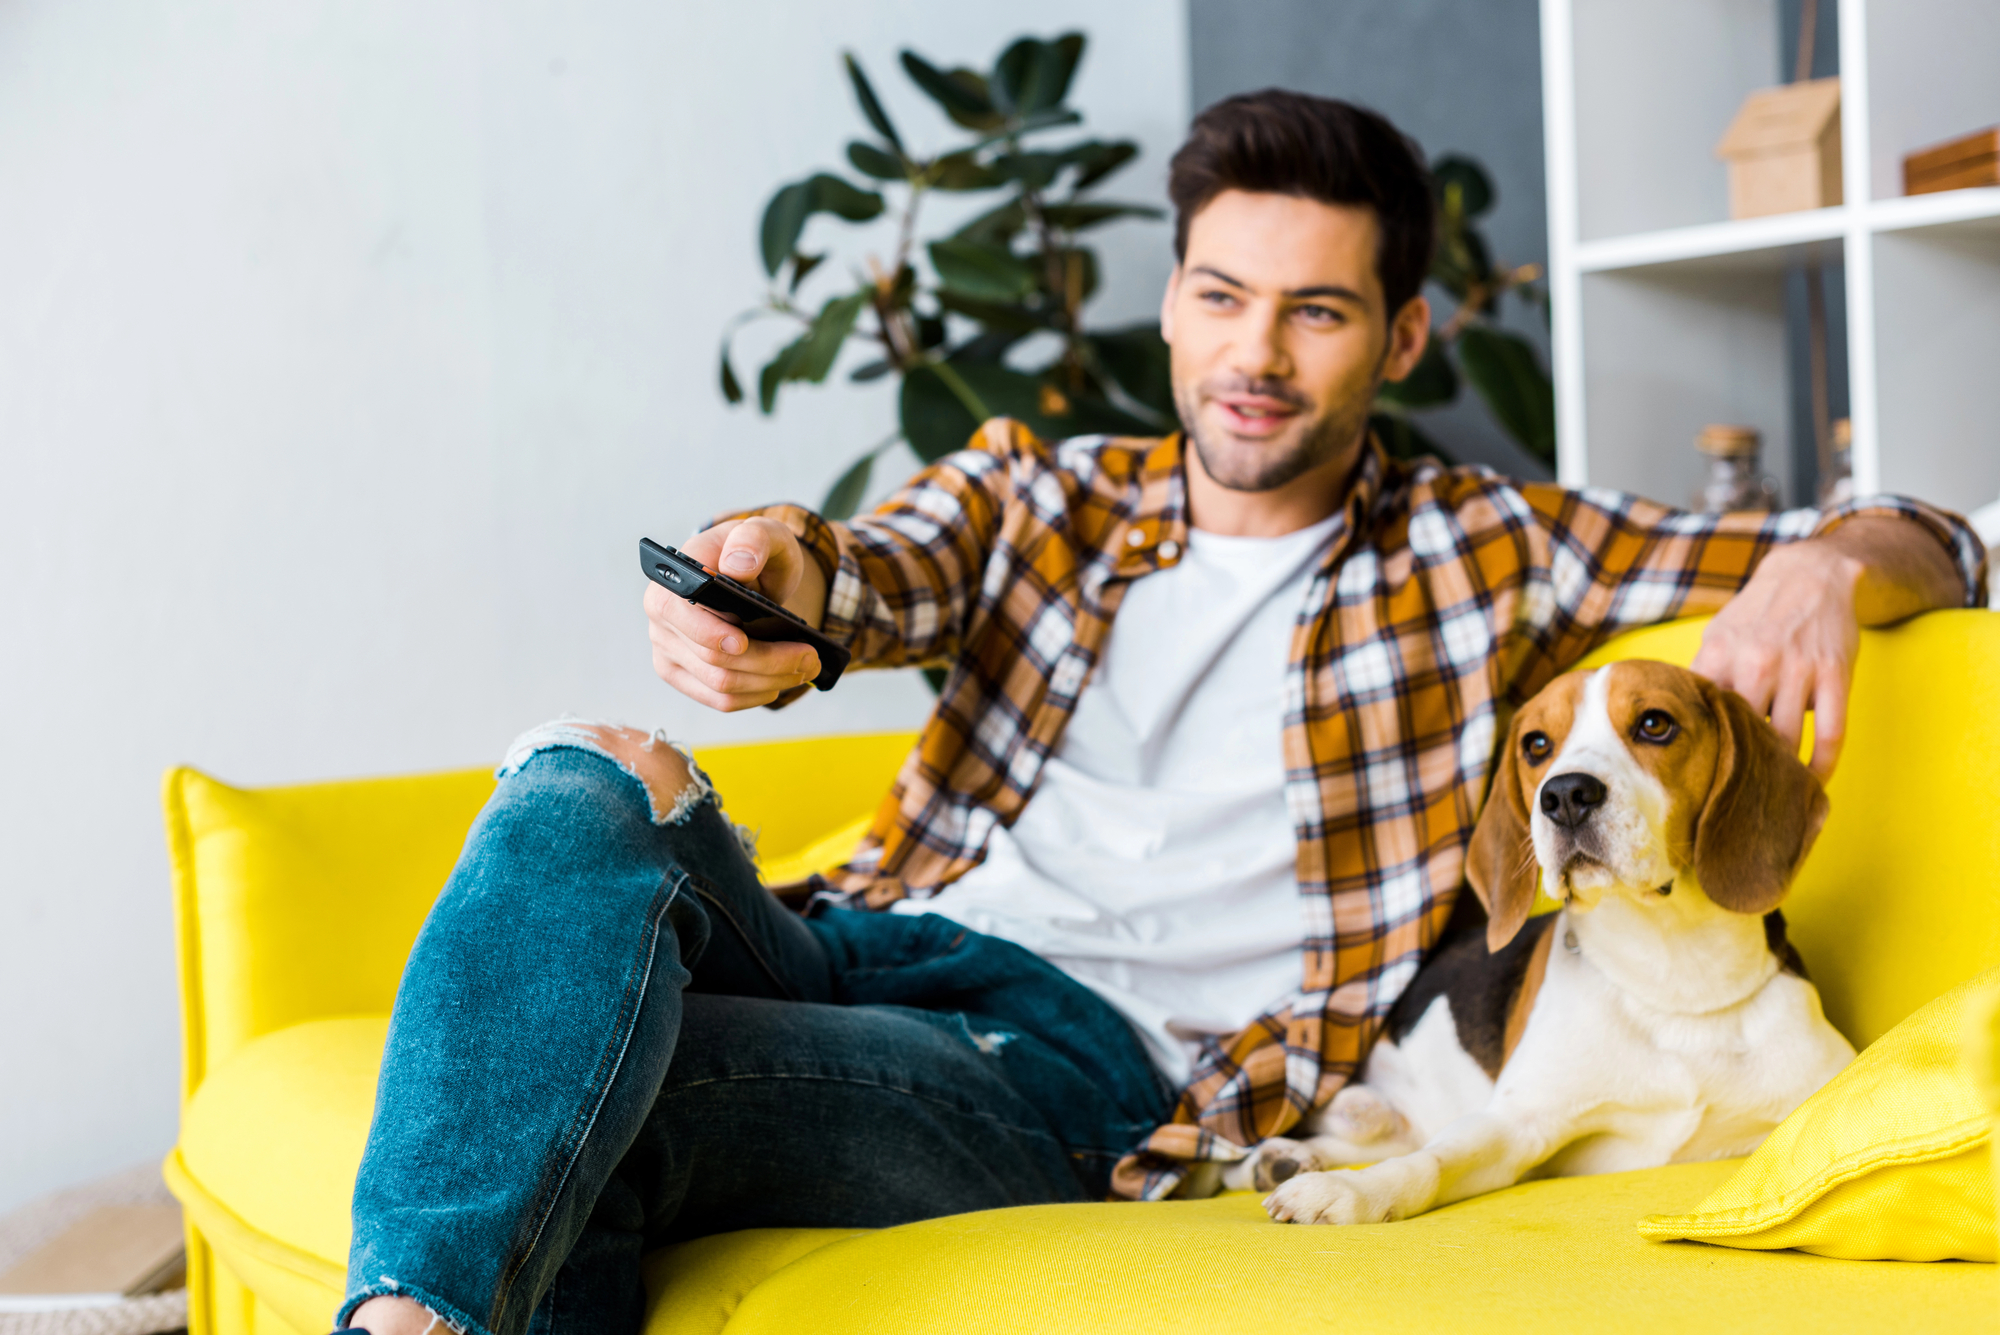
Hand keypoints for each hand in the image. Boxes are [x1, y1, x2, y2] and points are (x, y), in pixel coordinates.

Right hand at [646, 517, 826, 711]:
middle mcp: (661, 616)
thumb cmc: (752, 552)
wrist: (749, 575)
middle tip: (809, 657)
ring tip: (805, 668)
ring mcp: (668, 649)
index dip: (709, 633)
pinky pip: (719, 700)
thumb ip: (753, 538)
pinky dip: (755, 696)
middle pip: (712, 659)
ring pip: (720, 685)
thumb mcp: (764, 533)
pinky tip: (780, 683)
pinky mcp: (683, 674)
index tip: (744, 641)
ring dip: (769, 682)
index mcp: (671, 578)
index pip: (679, 614)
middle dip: (767, 662)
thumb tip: (738, 563)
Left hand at [1690, 541, 1861, 780]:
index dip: (1699, 755)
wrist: (1809, 574)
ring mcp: (1798, 669)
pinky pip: (1830, 732)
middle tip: (1734, 801)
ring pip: (1786, 740)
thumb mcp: (1718, 637)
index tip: (1695, 785)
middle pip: (1743, 736)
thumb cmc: (1755, 615)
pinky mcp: (1834, 674)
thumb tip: (1677, 724)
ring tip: (1772, 796)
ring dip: (1780, 772)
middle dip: (1739, 771)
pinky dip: (1823, 764)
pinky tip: (1813, 781)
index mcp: (1719, 657)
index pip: (1702, 719)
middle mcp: (1755, 664)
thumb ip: (1703, 679)